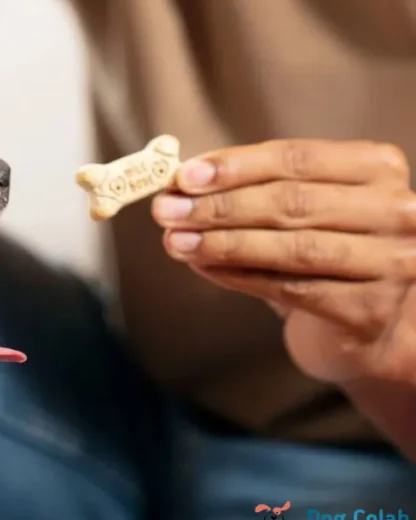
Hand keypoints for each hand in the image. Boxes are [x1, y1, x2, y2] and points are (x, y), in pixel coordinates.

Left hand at [150, 139, 415, 383]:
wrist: (363, 321)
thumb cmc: (321, 248)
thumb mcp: (296, 207)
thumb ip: (250, 189)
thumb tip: (179, 184)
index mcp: (379, 169)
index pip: (297, 159)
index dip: (236, 166)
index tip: (183, 175)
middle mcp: (397, 212)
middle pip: (293, 202)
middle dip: (220, 206)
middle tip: (166, 210)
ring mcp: (392, 263)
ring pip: (293, 248)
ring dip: (224, 243)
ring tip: (176, 241)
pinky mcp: (370, 309)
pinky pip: (291, 289)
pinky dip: (239, 277)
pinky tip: (203, 267)